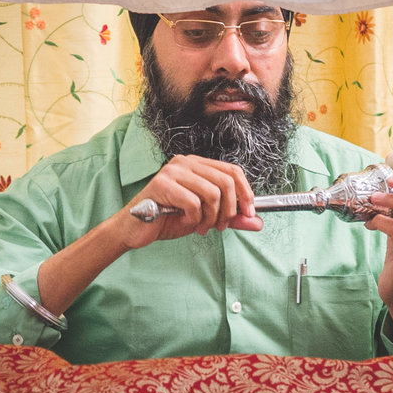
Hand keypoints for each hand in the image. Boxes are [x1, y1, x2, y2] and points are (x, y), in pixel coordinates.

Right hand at [118, 155, 262, 245]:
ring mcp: (173, 171)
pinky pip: (193, 203)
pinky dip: (193, 218)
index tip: (249, 213)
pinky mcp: (163, 184)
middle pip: (226, 181)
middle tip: (220, 226)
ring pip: (212, 193)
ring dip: (211, 217)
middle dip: (229, 210)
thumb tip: (257, 222)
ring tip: (200, 227)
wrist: (135, 230)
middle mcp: (185, 162)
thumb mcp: (205, 218)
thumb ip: (230, 218)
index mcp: (197, 165)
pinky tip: (185, 222)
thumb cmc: (167, 220)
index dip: (245, 192)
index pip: (232, 170)